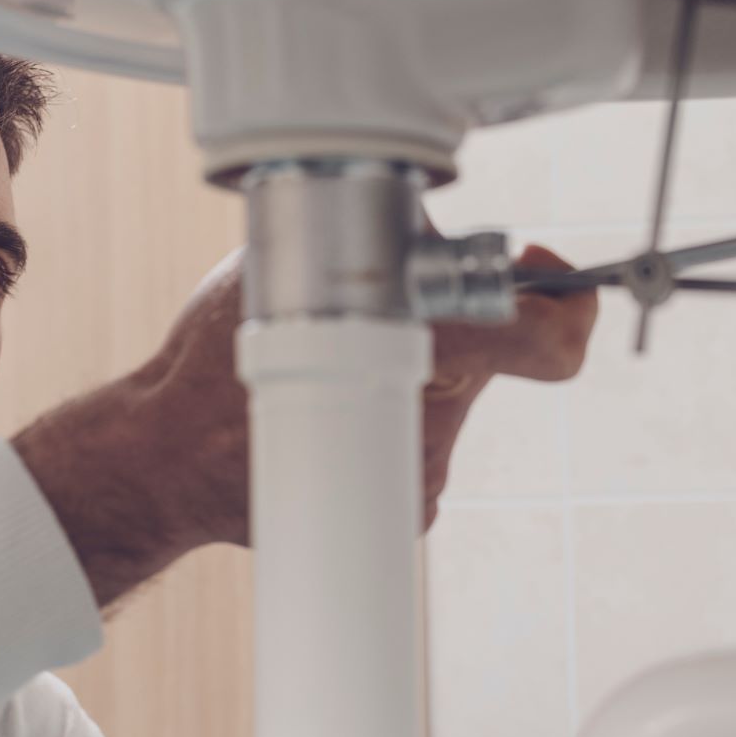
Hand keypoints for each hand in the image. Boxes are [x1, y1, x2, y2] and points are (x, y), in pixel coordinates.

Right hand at [14, 241, 596, 604]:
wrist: (166, 459)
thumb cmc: (218, 358)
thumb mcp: (295, 261)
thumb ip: (379, 244)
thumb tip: (432, 227)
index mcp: (427, 348)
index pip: (550, 339)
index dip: (569, 303)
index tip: (549, 277)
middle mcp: (435, 417)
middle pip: (491, 354)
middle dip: (458, 323)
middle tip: (399, 308)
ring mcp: (420, 473)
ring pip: (449, 397)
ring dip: (412, 371)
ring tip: (333, 361)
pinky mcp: (404, 508)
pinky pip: (418, 445)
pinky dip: (387, 419)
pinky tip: (324, 407)